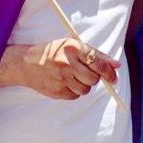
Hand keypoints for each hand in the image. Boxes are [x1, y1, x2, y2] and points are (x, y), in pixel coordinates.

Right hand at [1, 38, 118, 99]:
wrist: (26, 64)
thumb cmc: (53, 52)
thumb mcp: (73, 46)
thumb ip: (96, 55)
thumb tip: (117, 65)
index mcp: (72, 48)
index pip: (98, 63)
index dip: (109, 72)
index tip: (114, 78)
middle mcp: (67, 63)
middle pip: (94, 79)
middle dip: (94, 78)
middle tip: (86, 73)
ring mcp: (61, 79)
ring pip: (86, 89)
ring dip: (83, 85)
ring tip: (71, 76)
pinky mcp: (57, 92)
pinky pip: (75, 96)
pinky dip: (74, 90)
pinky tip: (64, 82)